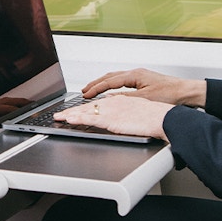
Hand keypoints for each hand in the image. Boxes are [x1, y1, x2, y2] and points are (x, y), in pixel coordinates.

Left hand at [55, 94, 171, 140]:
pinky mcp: (110, 119)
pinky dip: (77, 119)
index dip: (83, 107)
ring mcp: (110, 111)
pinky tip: (69, 120)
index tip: (74, 110)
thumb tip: (117, 116)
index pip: (96, 104)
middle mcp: (111, 103)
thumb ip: (125, 112)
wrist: (162, 118)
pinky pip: (89, 118)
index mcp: (119, 100)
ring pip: (85, 111)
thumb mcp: (137, 111)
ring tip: (59, 117)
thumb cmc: (155, 117)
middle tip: (59, 114)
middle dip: (72, 110)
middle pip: (87, 106)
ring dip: (70, 114)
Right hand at [80, 67, 205, 106]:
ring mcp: (139, 76)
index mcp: (135, 75)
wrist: (187, 92)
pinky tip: (111, 90)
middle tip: (84, 91)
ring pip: (115, 78)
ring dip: (103, 83)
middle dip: (95, 83)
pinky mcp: (143, 81)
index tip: (85, 94)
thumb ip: (125, 98)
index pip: (109, 81)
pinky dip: (112, 85)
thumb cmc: (171, 94)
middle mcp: (136, 73)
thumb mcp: (145, 99)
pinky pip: (122, 81)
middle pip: (110, 76)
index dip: (96, 88)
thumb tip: (109, 99)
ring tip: (93, 90)